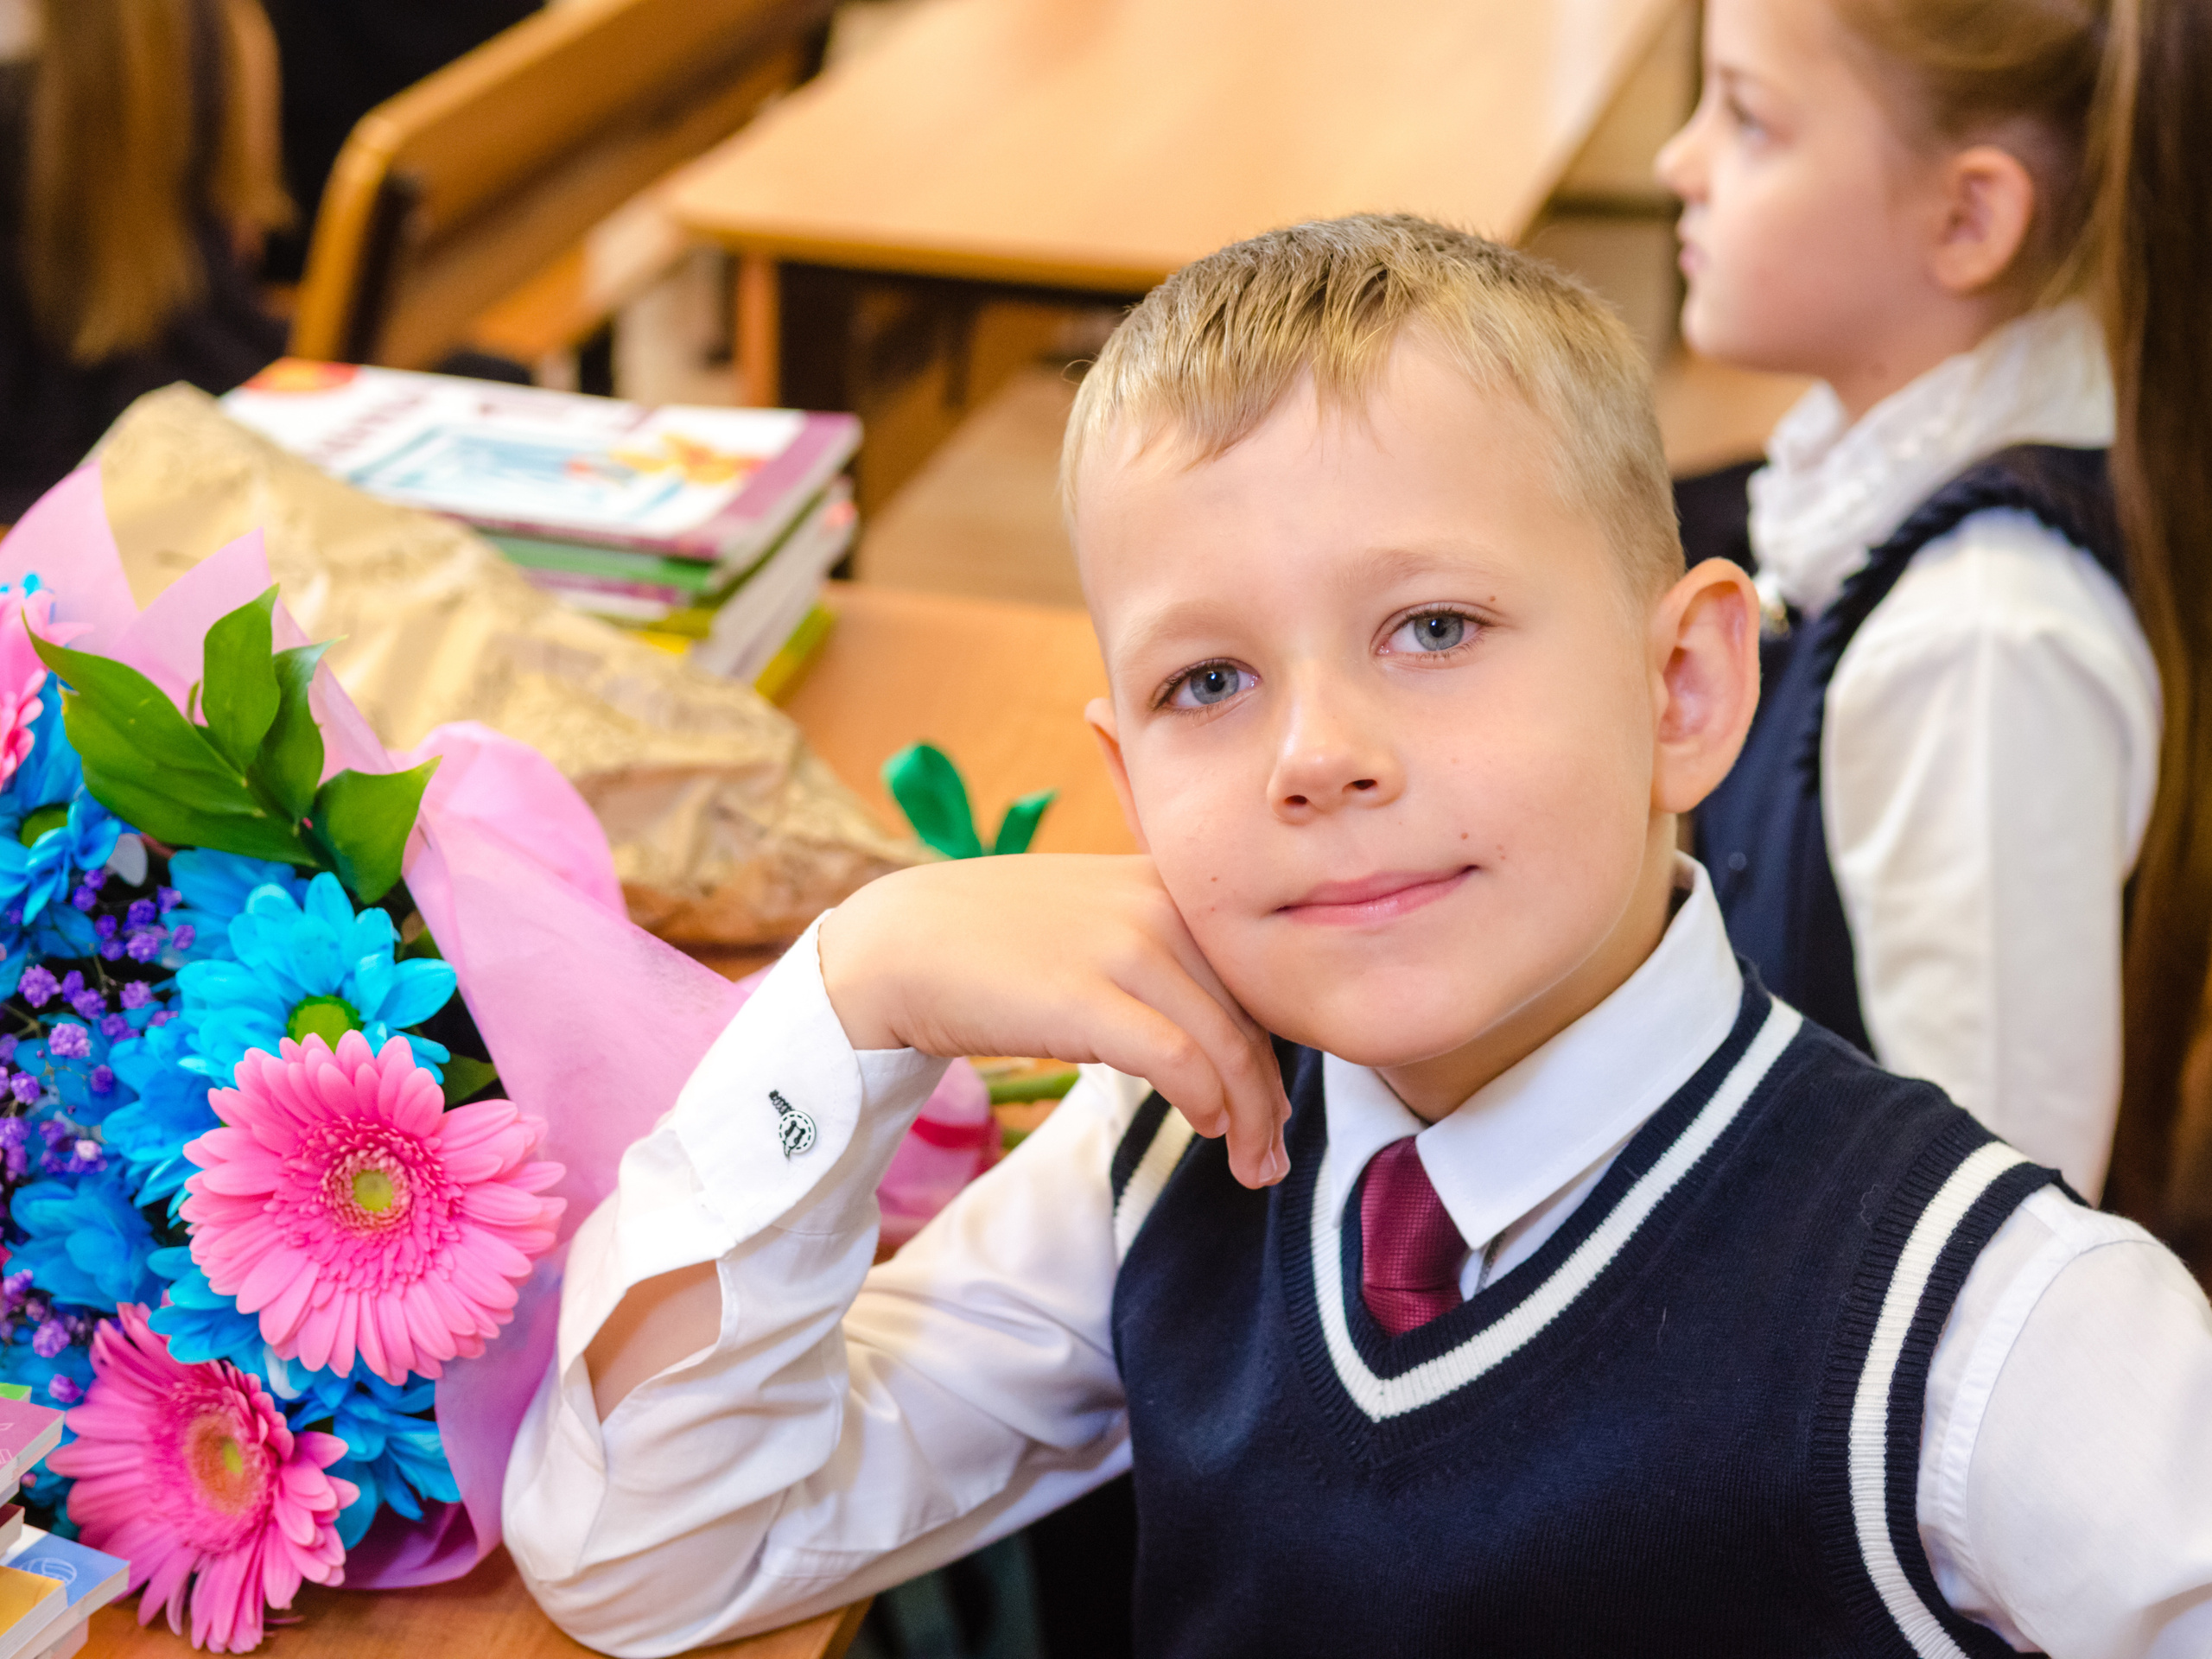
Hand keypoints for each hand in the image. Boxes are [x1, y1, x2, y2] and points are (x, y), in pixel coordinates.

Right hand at [820, 855, 1291, 1186]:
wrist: (897, 943)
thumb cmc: (992, 941)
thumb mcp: (1093, 916)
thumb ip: (1156, 945)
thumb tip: (1211, 1017)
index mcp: (1165, 882)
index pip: (1252, 972)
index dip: (1274, 1044)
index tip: (1272, 1101)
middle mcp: (1158, 905)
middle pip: (1250, 1013)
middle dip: (1269, 1093)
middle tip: (1271, 1151)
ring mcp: (1125, 946)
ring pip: (1227, 1043)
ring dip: (1249, 1116)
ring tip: (1252, 1164)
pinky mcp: (1088, 996)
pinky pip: (1179, 1059)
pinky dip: (1207, 1102)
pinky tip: (1205, 1128)